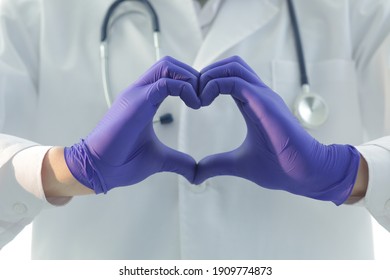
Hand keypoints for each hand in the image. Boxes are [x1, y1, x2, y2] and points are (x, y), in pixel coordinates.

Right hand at [64, 56, 199, 193]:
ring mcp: (136, 95)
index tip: (202, 102)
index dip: (189, 82)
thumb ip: (179, 161)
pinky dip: (185, 89)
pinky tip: (194, 105)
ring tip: (199, 101)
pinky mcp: (136, 102)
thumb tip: (196, 171)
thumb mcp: (159, 159)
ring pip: (166, 66)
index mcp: (144, 100)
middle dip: (192, 75)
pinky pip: (165, 83)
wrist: (98, 170)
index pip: (168, 74)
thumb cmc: (122, 162)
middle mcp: (139, 92)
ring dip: (189, 78)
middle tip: (203, 97)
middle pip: (168, 63)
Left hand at [195, 56, 359, 204]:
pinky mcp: (265, 102)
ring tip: (197, 98)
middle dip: (206, 73)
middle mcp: (259, 94)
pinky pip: (235, 81)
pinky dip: (214, 85)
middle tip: (192, 95)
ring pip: (233, 66)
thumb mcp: (237, 164)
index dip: (207, 82)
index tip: (193, 102)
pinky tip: (204, 102)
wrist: (305, 174)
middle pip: (230, 64)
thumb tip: (195, 175)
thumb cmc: (279, 167)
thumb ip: (216, 165)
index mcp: (253, 103)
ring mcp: (263, 96)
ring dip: (209, 76)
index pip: (228, 76)